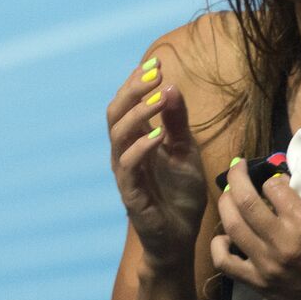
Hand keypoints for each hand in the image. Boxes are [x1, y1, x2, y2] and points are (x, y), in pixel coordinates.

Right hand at [107, 56, 207, 272]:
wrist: (179, 237)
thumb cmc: (180, 195)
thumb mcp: (185, 151)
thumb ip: (177, 122)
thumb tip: (171, 86)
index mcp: (135, 139)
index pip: (127, 103)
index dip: (136, 81)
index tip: (157, 62)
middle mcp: (124, 152)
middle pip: (115, 112)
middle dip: (132, 89)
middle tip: (155, 73)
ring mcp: (125, 172)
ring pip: (118, 134)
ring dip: (139, 112)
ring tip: (160, 97)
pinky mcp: (130, 193)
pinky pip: (128, 165)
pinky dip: (141, 146)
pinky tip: (158, 135)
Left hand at [211, 161, 300, 299]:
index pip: (274, 187)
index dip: (271, 178)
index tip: (274, 179)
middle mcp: (283, 242)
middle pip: (245, 200)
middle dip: (236, 177)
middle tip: (237, 168)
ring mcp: (267, 264)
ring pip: (232, 225)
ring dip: (225, 204)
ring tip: (228, 195)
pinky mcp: (259, 283)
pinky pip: (225, 263)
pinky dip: (218, 246)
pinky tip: (224, 236)